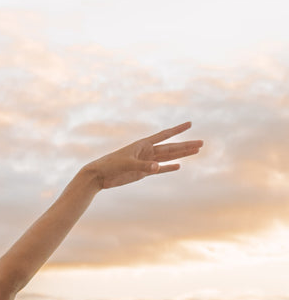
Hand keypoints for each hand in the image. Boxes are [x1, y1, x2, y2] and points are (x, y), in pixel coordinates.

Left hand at [87, 122, 202, 189]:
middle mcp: (147, 151)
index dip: (178, 129)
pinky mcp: (142, 172)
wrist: (99, 176)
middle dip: (186, 145)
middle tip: (201, 143)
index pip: (165, 135)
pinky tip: (178, 166)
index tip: (190, 123)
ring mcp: (146, 162)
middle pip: (171, 148)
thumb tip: (158, 168)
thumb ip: (144, 166)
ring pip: (168, 158)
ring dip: (181, 155)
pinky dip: (168, 168)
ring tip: (195, 152)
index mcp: (144, 144)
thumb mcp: (127, 165)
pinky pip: (159, 170)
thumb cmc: (111, 165)